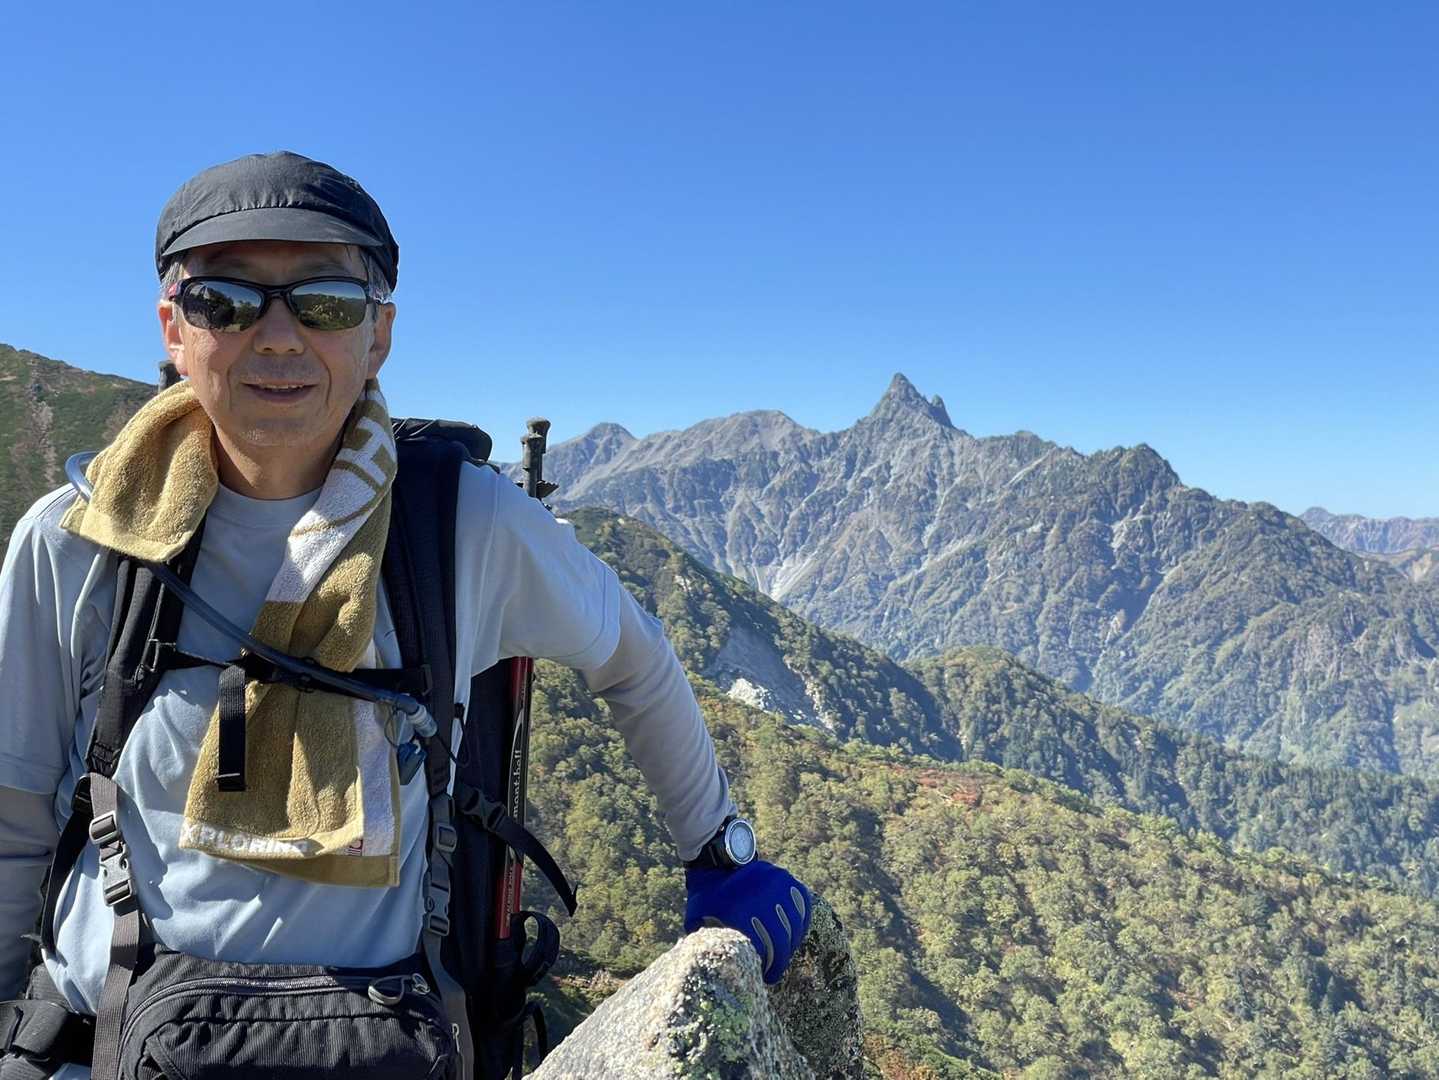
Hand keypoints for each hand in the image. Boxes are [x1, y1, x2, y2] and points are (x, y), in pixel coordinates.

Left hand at [683, 860, 813, 983]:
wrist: (716, 860)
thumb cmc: (706, 896)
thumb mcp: (697, 918)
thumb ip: (708, 942)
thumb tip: (716, 970)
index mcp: (739, 911)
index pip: (762, 949)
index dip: (767, 967)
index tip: (766, 978)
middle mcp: (761, 898)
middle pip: (781, 940)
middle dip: (780, 962)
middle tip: (775, 973)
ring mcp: (776, 886)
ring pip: (794, 924)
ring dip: (792, 944)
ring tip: (784, 956)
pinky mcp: (785, 878)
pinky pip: (802, 904)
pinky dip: (801, 921)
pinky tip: (794, 935)